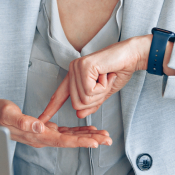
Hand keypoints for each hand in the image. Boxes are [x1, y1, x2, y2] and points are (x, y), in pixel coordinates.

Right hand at [0, 99, 111, 148]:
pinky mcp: (44, 129)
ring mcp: (44, 134)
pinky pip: (64, 132)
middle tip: (108, 139)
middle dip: (90, 140)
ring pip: (70, 137)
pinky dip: (77, 131)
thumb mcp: (8, 114)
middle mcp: (43, 137)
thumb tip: (38, 126)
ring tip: (104, 136)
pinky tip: (88, 129)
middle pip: (71, 141)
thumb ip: (23, 121)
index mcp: (37, 135)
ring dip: (87, 137)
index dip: (80, 141)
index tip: (96, 142)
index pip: (63, 140)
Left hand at [40, 36, 174, 120]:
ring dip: (101, 92)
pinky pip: (90, 91)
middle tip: (106, 83)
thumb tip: (78, 114)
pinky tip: (106, 74)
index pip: (60, 95)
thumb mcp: (104, 93)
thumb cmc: (119, 70)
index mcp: (75, 76)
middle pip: (77, 103)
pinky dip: (103, 87)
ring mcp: (77, 67)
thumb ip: (91, 103)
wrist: (132, 56)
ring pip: (84, 99)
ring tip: (107, 77)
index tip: (41, 119)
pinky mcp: (84, 67)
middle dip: (96, 99)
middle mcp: (72, 70)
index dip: (50, 108)